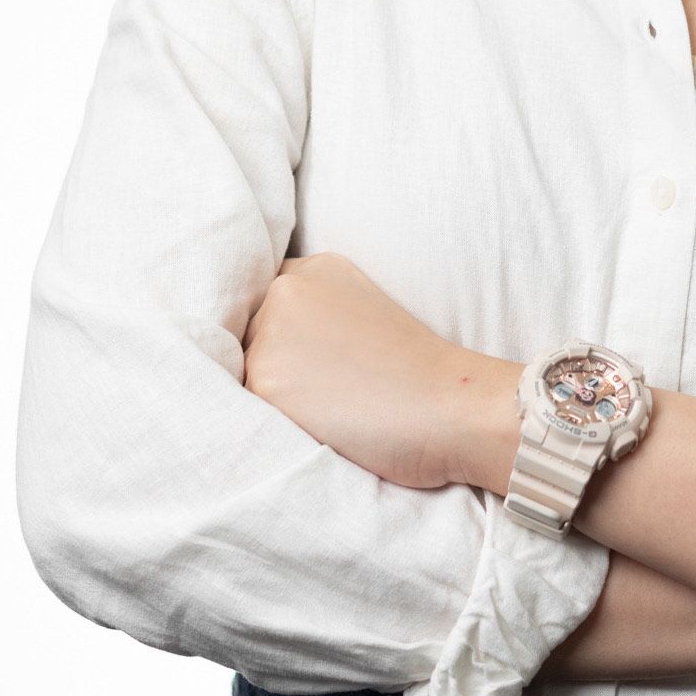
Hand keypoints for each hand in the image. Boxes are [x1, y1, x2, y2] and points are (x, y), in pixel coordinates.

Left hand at [241, 251, 469, 489]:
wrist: (449, 406)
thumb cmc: (419, 373)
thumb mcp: (366, 311)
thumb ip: (316, 313)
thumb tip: (270, 344)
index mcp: (314, 269)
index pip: (267, 304)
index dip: (286, 340)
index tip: (317, 364)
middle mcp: (285, 290)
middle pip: (249, 338)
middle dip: (277, 366)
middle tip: (331, 391)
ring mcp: (271, 334)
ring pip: (246, 375)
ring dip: (275, 398)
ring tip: (331, 409)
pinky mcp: (264, 381)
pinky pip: (250, 411)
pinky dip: (278, 425)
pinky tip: (322, 426)